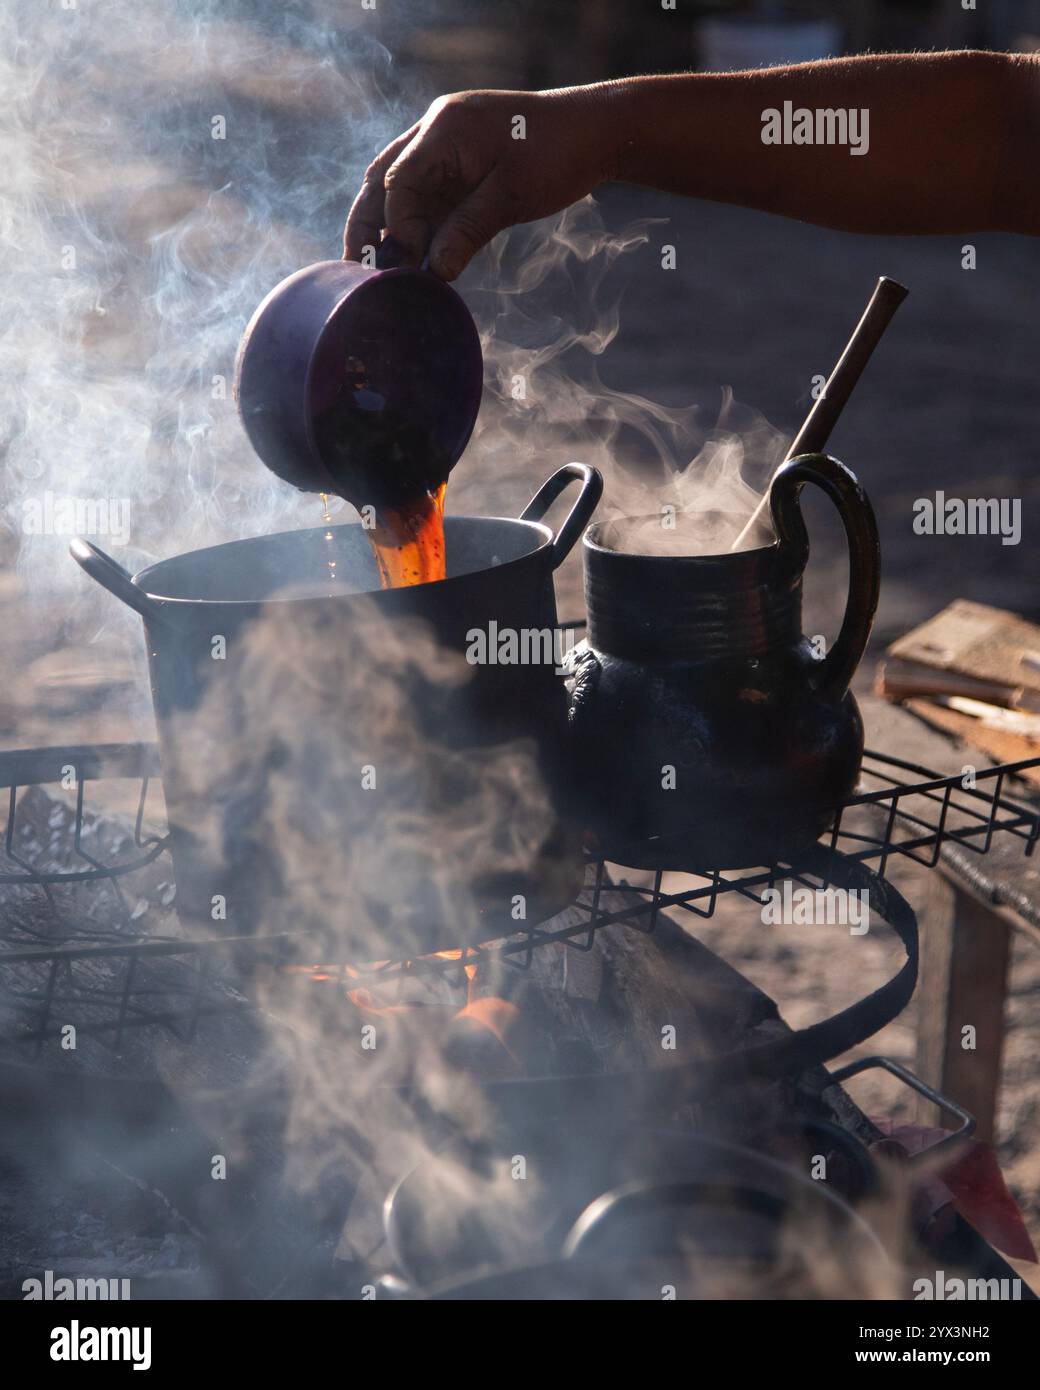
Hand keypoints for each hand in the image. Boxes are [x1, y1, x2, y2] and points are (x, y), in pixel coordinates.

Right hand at [344, 86, 618, 280]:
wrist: (593, 133)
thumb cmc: (557, 155)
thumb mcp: (512, 196)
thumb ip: (468, 230)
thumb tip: (433, 271)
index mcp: (444, 127)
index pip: (398, 180)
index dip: (398, 226)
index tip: (408, 263)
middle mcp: (434, 134)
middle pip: (381, 181)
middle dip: (366, 226)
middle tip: (354, 271)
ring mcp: (442, 150)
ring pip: (396, 191)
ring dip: (384, 229)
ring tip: (372, 271)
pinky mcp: (456, 170)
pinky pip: (422, 199)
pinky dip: (412, 228)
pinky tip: (407, 260)